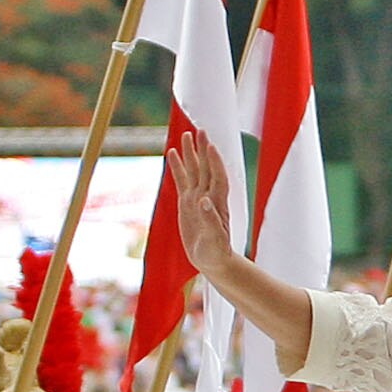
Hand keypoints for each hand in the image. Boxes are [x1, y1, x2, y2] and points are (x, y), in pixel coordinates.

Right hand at [167, 133, 239, 274]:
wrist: (213, 261)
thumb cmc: (217, 252)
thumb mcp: (216, 239)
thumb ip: (211, 220)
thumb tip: (204, 201)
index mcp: (218, 203)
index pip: (217, 177)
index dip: (214, 162)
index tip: (210, 146)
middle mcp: (208, 196)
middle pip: (205, 168)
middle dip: (202, 150)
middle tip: (199, 130)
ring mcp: (197, 198)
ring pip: (193, 171)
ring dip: (190, 154)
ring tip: (185, 135)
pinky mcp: (187, 203)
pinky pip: (182, 180)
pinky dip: (178, 167)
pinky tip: (173, 153)